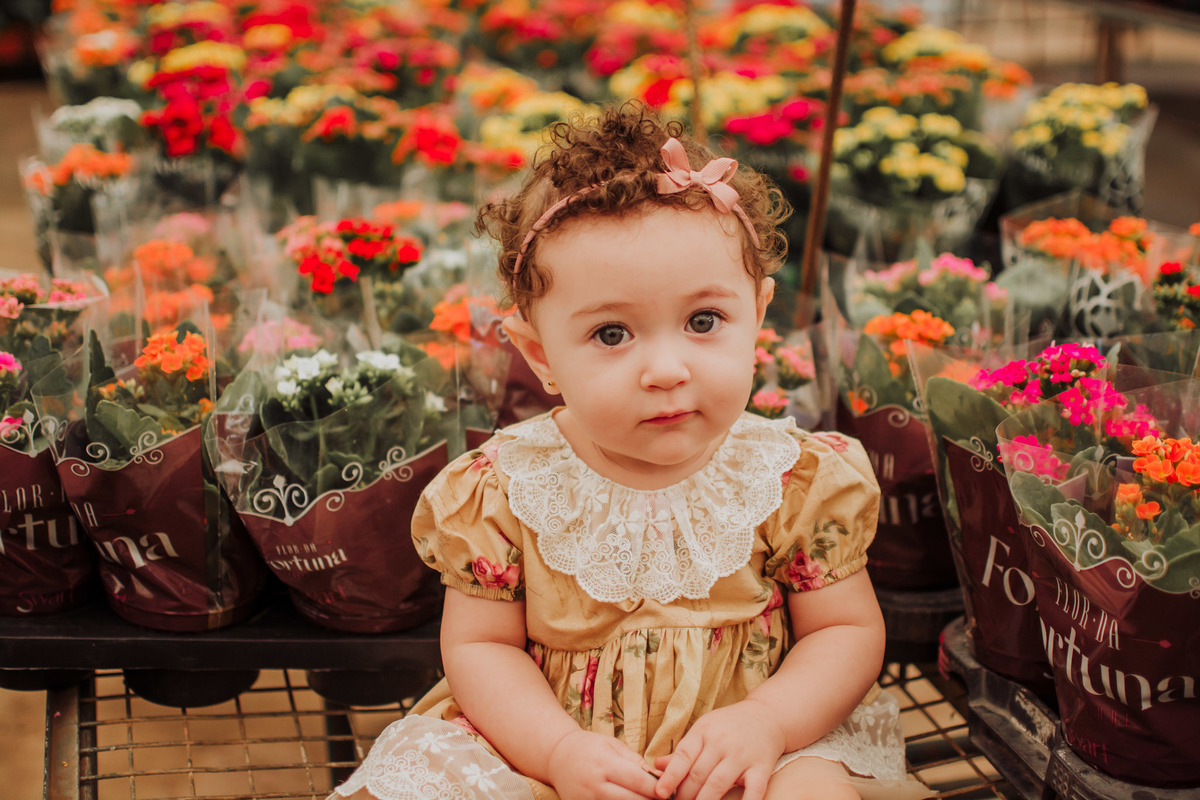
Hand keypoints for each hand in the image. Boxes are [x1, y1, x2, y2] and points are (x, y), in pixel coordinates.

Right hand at [548, 729, 659, 799]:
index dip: (656, 788)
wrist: (558, 757)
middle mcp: (595, 785)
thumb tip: (659, 778)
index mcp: (604, 764)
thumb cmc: (590, 748)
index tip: (669, 792)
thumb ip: (635, 762)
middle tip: (664, 799)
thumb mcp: (613, 746)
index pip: (637, 780)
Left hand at [653, 699, 785, 799]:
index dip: (670, 776)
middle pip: (698, 774)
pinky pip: (753, 791)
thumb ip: (683, 750)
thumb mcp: (704, 729)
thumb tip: (658, 766)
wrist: (768, 715)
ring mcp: (742, 755)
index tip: (659, 793)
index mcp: (704, 731)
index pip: (683, 756)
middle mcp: (722, 742)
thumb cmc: (729, 726)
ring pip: (718, 784)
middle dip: (685, 795)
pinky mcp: (761, 768)